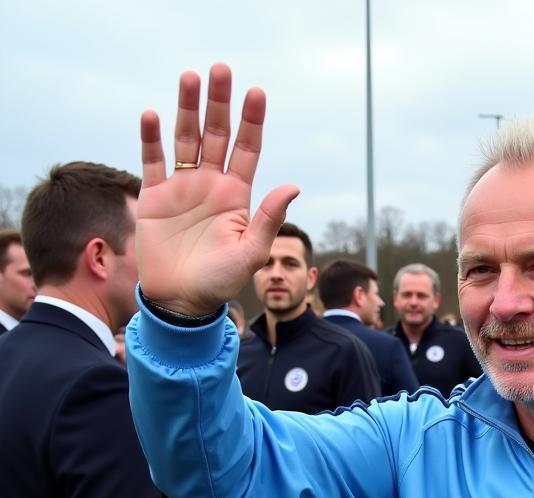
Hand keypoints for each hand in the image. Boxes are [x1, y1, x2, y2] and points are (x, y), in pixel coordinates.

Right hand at [137, 64, 299, 314]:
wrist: (182, 301)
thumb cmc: (221, 282)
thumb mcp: (251, 252)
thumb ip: (269, 218)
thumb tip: (293, 186)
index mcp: (237, 196)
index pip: (247, 149)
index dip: (252, 122)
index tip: (257, 92)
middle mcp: (210, 185)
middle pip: (216, 135)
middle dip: (219, 103)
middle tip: (222, 70)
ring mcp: (181, 188)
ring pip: (185, 139)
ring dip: (187, 108)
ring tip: (190, 77)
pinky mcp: (153, 197)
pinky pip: (152, 161)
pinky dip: (151, 138)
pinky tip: (152, 114)